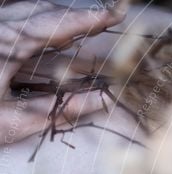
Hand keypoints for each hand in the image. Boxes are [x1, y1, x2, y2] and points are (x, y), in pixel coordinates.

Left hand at [0, 0, 125, 143]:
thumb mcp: (16, 121)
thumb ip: (62, 109)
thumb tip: (103, 101)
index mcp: (3, 43)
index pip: (55, 23)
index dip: (88, 18)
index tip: (117, 11)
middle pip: (39, 11)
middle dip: (73, 17)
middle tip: (105, 19)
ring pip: (22, 14)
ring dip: (53, 23)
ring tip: (80, 33)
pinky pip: (10, 24)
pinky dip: (31, 29)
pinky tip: (43, 41)